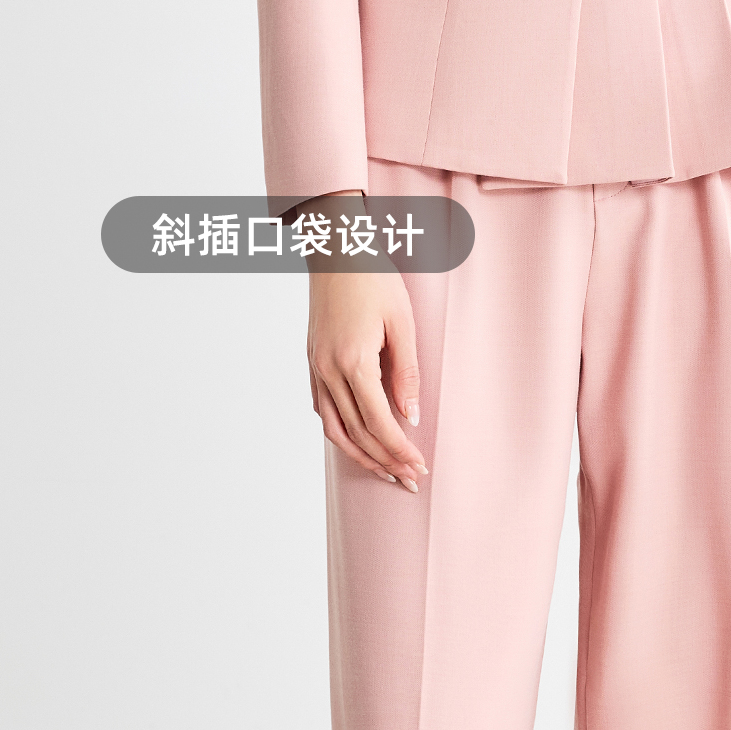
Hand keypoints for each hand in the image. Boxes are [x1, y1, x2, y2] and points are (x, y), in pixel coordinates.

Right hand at [307, 238, 427, 491]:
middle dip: (385, 462)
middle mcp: (328, 371)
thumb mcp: (402, 322)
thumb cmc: (373, 279)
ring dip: (361, 455)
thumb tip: (411, 417)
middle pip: (357, 434)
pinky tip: (359, 441)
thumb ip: (406, 373)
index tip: (419, 467)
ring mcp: (316, 368)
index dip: (400, 450)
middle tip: (409, 480)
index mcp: (353, 361)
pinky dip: (342, 433)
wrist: (335, 249)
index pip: (379, 423)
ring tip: (385, 470)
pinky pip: (324, 410)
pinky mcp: (312, 362)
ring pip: (335, 429)